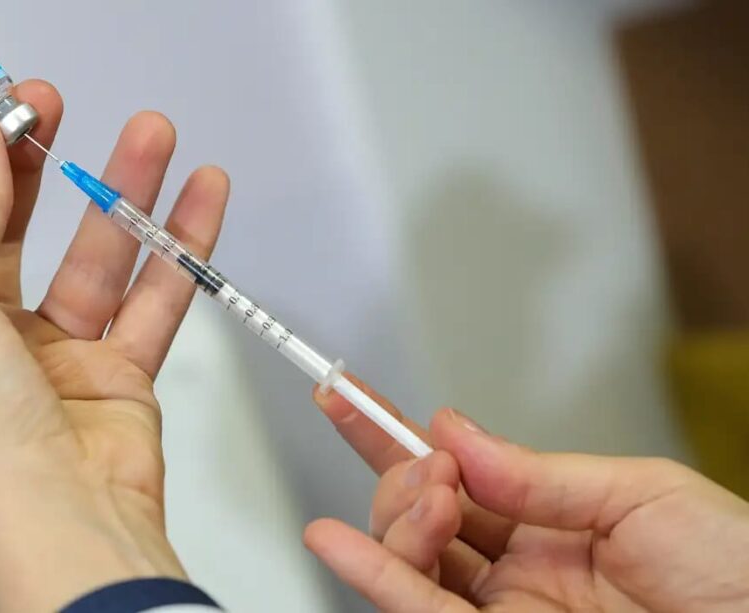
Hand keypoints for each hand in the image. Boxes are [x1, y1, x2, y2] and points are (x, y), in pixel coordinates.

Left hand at [0, 83, 229, 610]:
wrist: (70, 532)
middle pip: (4, 227)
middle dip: (30, 159)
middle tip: (51, 103)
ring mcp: (49, 355)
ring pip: (90, 253)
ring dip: (120, 193)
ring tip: (152, 135)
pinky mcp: (114, 370)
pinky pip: (149, 295)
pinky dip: (177, 248)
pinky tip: (198, 198)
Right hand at [306, 379, 748, 611]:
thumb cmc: (740, 569)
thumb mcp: (643, 494)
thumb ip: (539, 472)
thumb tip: (453, 431)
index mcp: (547, 523)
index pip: (452, 472)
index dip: (390, 434)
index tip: (344, 396)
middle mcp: (514, 571)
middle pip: (418, 518)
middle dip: (405, 476)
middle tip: (436, 466)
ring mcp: (502, 612)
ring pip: (412, 562)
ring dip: (398, 517)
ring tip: (429, 492)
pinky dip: (374, 576)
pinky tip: (335, 540)